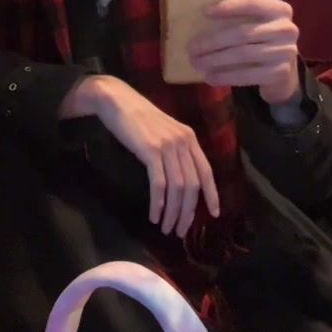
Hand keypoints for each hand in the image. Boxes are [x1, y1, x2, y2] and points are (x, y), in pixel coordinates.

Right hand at [59, 74, 219, 237]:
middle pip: (192, 185)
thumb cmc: (138, 118)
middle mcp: (183, 141)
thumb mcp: (164, 131)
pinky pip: (159, 184)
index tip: (213, 215)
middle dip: (187, 212)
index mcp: (189, 137)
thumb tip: (181, 181)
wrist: (117, 101)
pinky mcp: (151, 151)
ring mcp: (167, 146)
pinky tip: (154, 215)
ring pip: (177, 188)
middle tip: (180, 231)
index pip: (206, 171)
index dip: (211, 195)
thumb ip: (176, 150)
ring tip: (166, 228)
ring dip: (172, 212)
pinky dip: (158, 203)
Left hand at [189, 0, 299, 104]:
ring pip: (243, 55)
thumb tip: (201, 16)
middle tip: (191, 47)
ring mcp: (286, 52)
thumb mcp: (257, 23)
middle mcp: (286, 29)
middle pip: (243, 33)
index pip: (252, 3)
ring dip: (215, 60)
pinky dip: (226, 76)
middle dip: (213, 41)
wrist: (284, 70)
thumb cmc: (262, 40)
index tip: (204, 12)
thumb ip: (240, 17)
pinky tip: (210, 77)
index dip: (229, 7)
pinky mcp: (280, 73)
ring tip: (196, 63)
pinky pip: (248, 75)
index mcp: (280, 10)